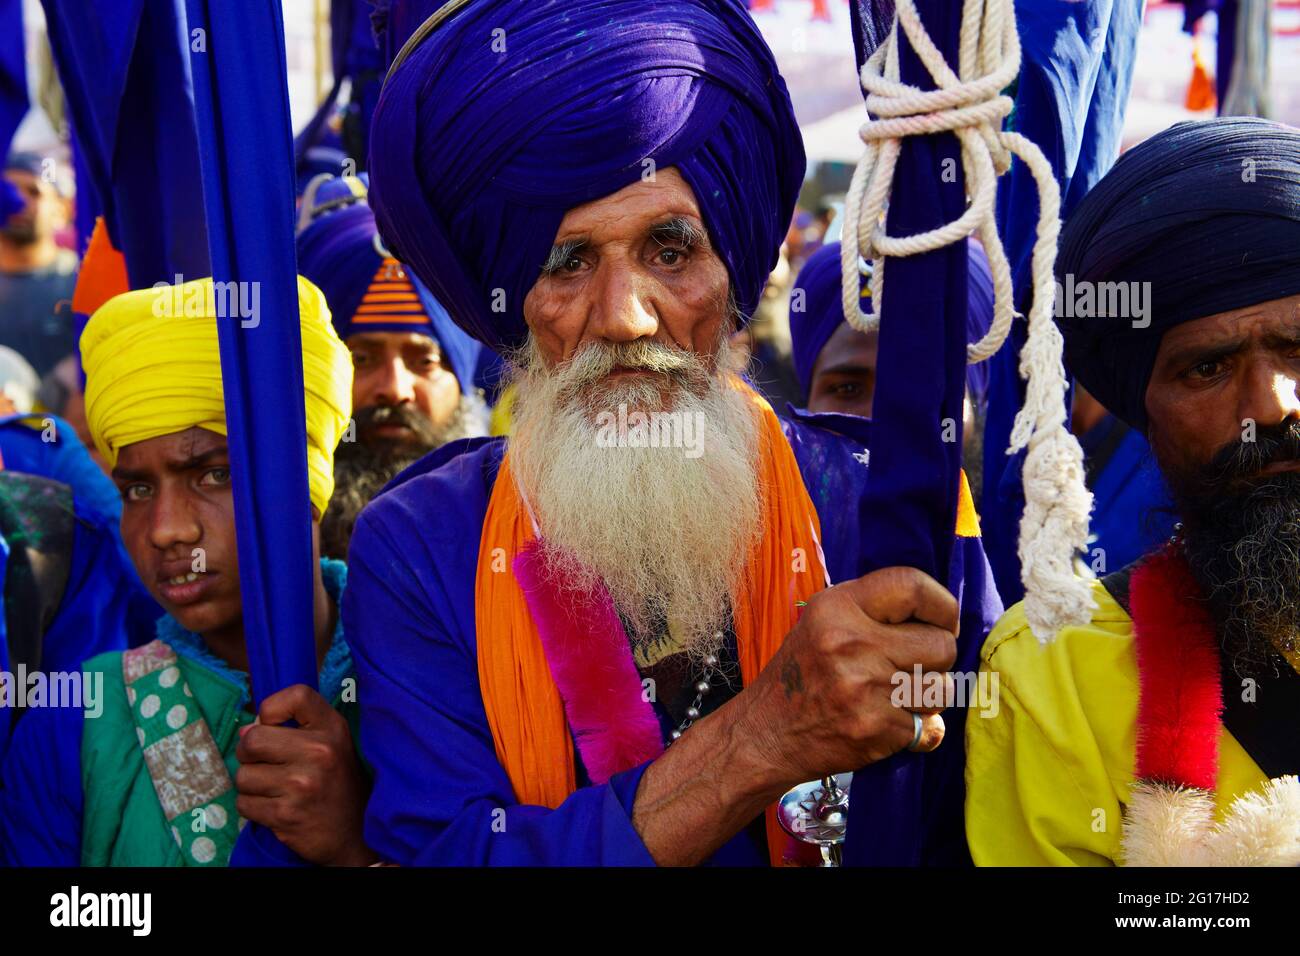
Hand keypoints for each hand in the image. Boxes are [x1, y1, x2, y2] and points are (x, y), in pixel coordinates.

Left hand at [234, 684, 375, 865]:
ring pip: (243, 775)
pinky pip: (244, 804)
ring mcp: (302, 784)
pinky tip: (276, 808)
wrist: (356, 834)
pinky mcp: (286, 814)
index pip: (295, 695)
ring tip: (276, 790)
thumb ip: (295, 726)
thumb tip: (246, 729)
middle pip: (252, 740)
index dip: (271, 709)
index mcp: (332, 728)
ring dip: (252, 786)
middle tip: (266, 764)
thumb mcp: (332, 743)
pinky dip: (253, 807)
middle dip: (249, 755)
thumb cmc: (337, 783)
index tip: (274, 726)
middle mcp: (319, 752)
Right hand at [737, 566, 958, 785]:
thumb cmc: (803, 673)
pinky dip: (917, 732)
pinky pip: (930, 728)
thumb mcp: (823, 621)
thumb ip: (874, 609)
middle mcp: (850, 642)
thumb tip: (941, 614)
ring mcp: (864, 688)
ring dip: (928, 698)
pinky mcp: (875, 729)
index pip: (913, 586)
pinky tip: (887, 725)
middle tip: (908, 669)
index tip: (942, 623)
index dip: (941, 606)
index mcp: (838, 607)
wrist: (766, 734)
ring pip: (943, 689)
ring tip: (895, 697)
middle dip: (937, 660)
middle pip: (942, 644)